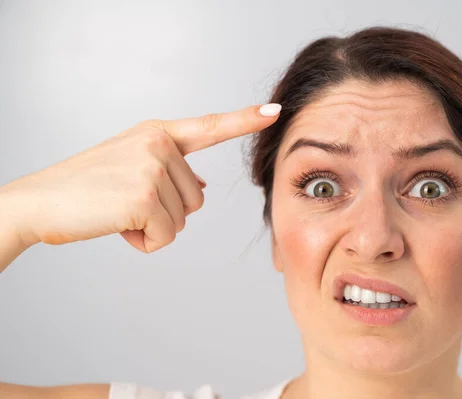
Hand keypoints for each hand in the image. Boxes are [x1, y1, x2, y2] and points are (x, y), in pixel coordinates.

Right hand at [0, 104, 280, 252]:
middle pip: (198, 199)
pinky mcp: (144, 196)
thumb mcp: (130, 166)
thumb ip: (171, 172)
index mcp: (157, 133)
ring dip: (152, 227)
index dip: (244, 120)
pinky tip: (117, 225)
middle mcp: (159, 144)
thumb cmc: (84, 187)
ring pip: (183, 220)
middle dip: (165, 212)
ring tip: (118, 211)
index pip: (210, 126)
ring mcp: (152, 167)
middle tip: (124, 202)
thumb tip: (203, 188)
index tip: (274, 112)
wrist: (39, 202)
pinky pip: (165, 237)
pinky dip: (143, 242)